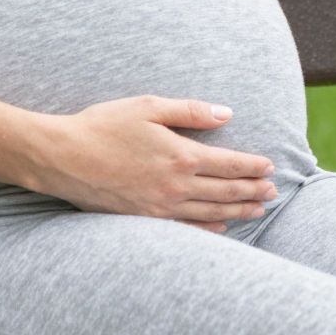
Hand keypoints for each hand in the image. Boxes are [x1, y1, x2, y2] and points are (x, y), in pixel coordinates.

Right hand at [24, 95, 277, 230]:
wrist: (62, 157)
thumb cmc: (103, 126)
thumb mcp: (148, 107)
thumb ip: (190, 111)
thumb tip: (227, 114)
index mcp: (180, 155)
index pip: (229, 164)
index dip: (252, 166)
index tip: (270, 168)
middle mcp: (175, 185)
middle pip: (225, 191)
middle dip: (252, 191)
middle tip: (273, 193)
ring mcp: (160, 207)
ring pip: (210, 211)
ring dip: (238, 211)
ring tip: (258, 210)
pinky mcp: (143, 220)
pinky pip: (185, 227)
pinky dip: (207, 227)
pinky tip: (220, 226)